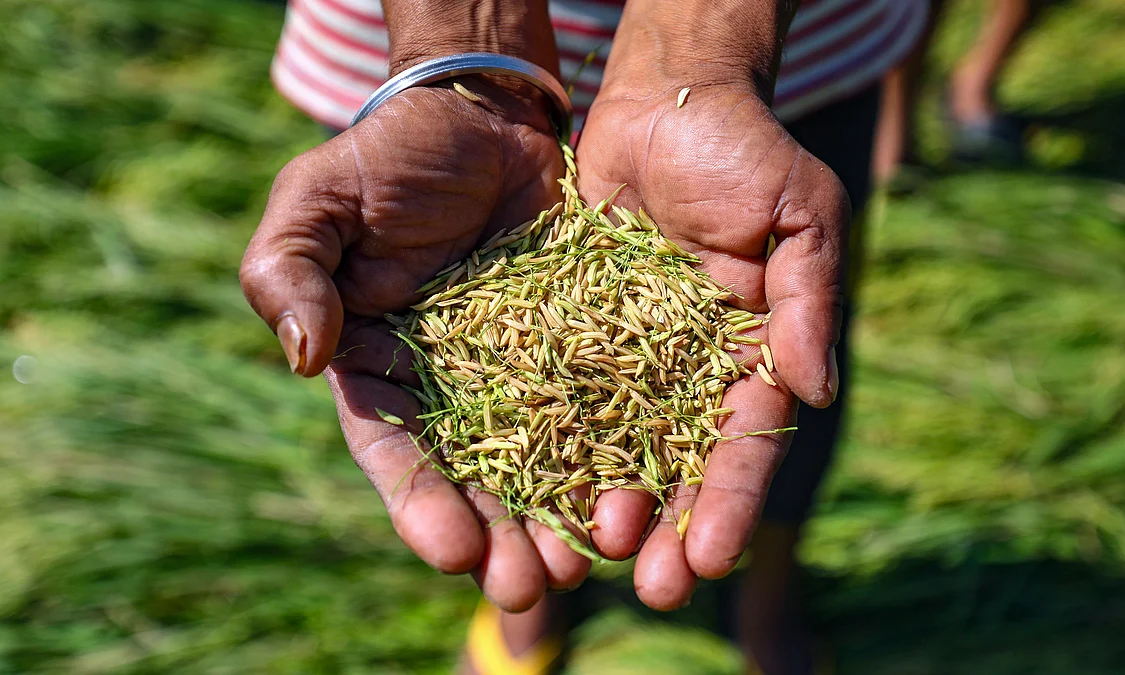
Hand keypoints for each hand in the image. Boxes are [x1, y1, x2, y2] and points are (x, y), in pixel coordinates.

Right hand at [239, 77, 591, 611]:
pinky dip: (616, 449)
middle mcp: (450, 385)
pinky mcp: (583, 345)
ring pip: (543, 456)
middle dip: (500, 535)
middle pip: (474, 474)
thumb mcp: (317, 199)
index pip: (394, 447)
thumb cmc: (388, 155)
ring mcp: (520, 370)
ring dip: (561, 514)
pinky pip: (602, 402)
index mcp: (378, 366)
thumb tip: (303, 356)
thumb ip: (288, 270)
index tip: (451, 549)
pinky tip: (641, 493)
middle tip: (532, 585)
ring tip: (588, 560)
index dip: (421, 500)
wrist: (481, 115)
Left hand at [575, 81, 848, 608]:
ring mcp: (627, 360)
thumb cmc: (746, 152)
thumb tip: (816, 389)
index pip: (745, 444)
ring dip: (600, 505)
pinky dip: (543, 446)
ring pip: (611, 447)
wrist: (664, 101)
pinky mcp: (569, 334)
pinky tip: (522, 493)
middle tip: (651, 585)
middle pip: (678, 466)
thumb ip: (806, 301)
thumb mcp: (798, 216)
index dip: (731, 502)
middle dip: (668, 528)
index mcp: (751, 357)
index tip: (712, 557)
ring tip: (580, 554)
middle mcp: (689, 372)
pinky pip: (554, 395)